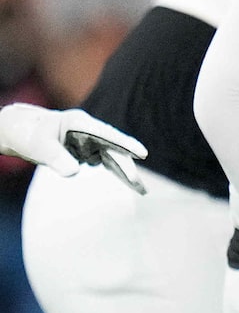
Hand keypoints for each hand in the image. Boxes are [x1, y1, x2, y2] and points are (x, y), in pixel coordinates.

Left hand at [0, 103, 146, 191]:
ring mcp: (90, 141)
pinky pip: (106, 163)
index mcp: (79, 123)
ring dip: (125, 172)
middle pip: (113, 149)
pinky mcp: (88, 151)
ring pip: (112, 158)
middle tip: (137, 183)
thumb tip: (75, 172)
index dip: (125, 144)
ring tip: (141, 189)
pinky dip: (116, 173)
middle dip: (126, 166)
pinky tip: (130, 184)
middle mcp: (89, 131)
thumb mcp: (39, 146)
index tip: (142, 153)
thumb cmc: (28, 134)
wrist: (21, 133)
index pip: (106, 134)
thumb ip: (55, 157)